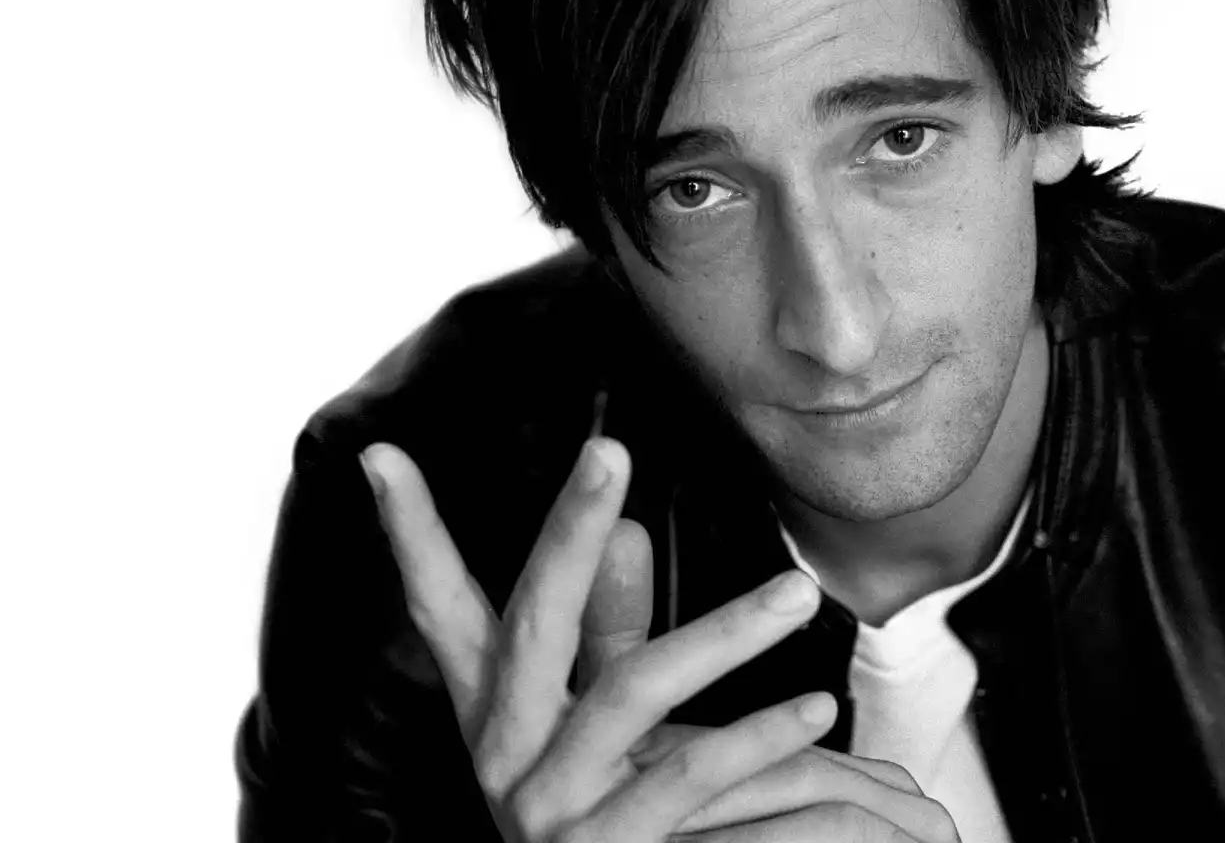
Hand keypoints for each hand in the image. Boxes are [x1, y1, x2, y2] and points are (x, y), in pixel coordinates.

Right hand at [361, 437, 958, 841]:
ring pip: (630, 692)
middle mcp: (504, 751)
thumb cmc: (609, 811)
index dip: (411, 535)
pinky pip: (686, 778)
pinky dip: (757, 739)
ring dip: (723, 634)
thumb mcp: (596, 718)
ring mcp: (550, 805)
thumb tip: (624, 530)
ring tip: (799, 593)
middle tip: (608, 448)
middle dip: (568, 531)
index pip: (441, 608)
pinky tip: (816, 708)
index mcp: (494, 708)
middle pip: (533, 622)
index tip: (378, 454)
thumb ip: (605, 630)